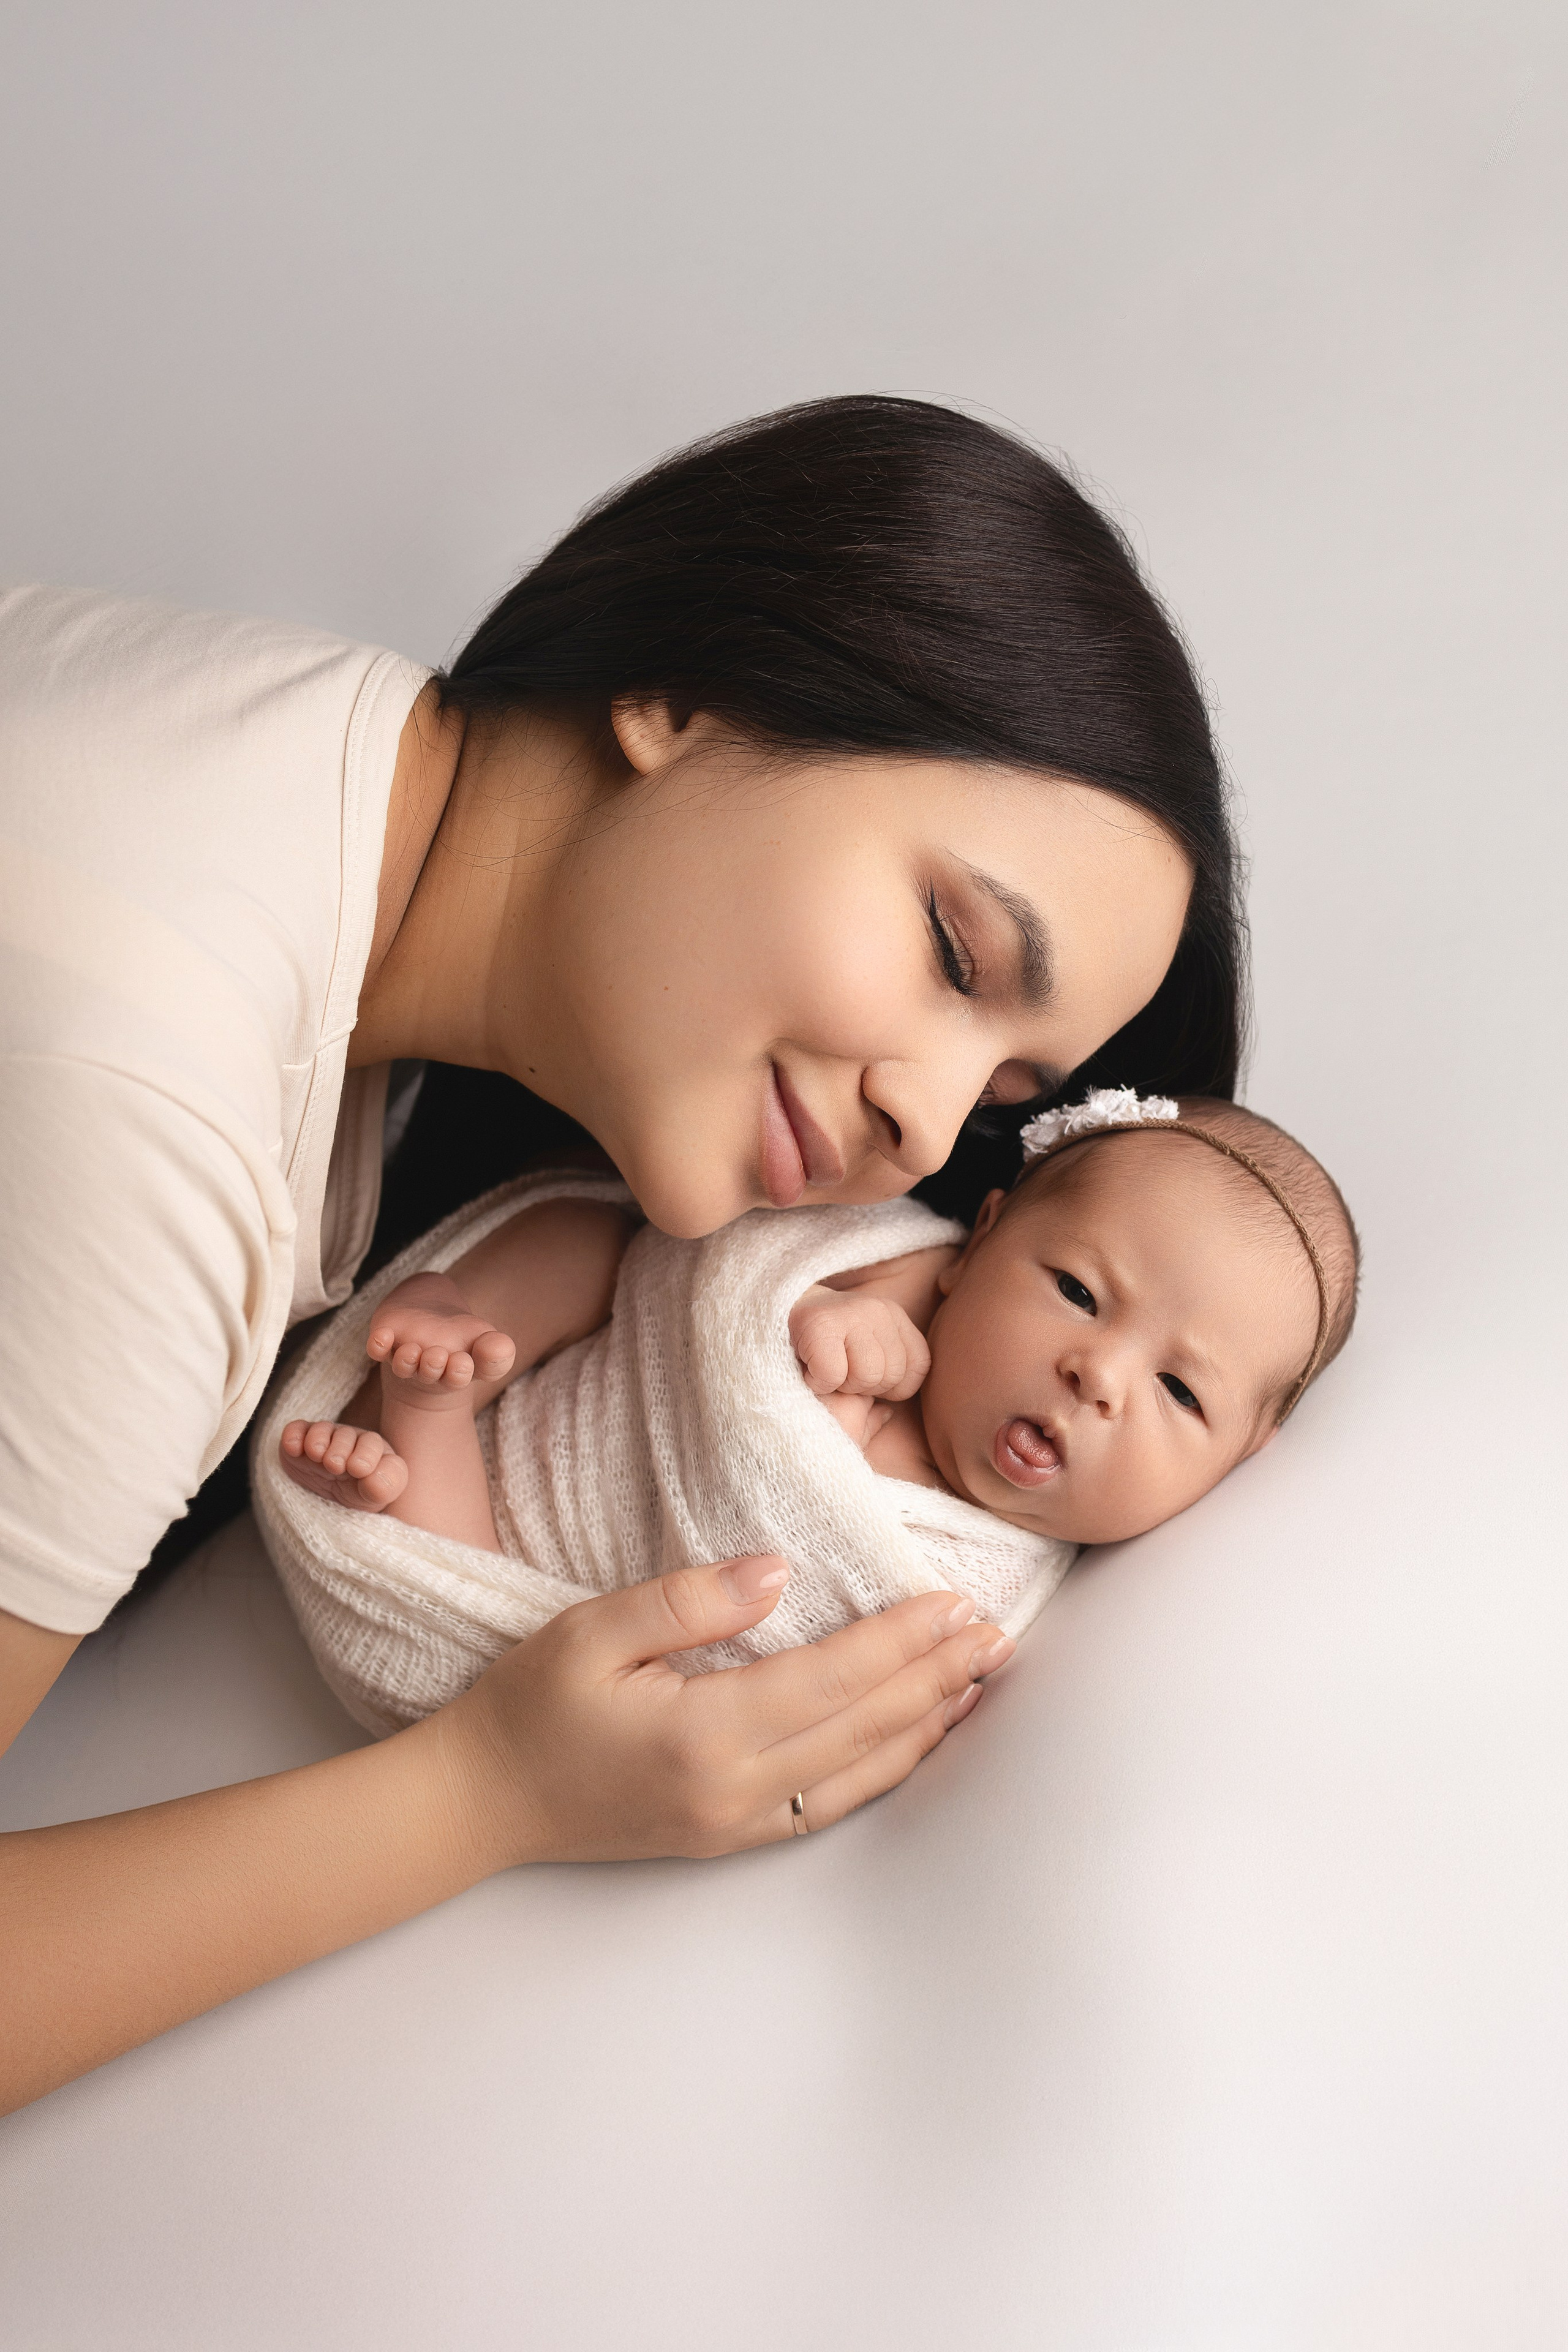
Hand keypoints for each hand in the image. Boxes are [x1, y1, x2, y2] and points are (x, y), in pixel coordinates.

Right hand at [445, 1558, 1013, 1862]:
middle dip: (935, 1678)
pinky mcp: (728, 1838)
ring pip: (860, 1774)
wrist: (478, 1802)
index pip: (833, 1678)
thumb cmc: (526, 1706)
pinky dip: (885, 1768)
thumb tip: (777, 1572)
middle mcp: (734, 1790)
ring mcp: (735, 1825)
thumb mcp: (590, 1632)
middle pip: (863, 1727)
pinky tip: (913, 1738)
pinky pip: (830, 1806)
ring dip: (925, 1725)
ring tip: (976, 1680)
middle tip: (993, 1634)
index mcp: (703, 1733)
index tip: (953, 1602)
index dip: (901, 1640)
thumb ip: (686, 1600)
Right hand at [788, 1287, 930, 1399]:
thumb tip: (888, 1412)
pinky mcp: (820, 1325)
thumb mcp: (860, 1353)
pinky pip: (834, 1374)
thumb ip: (883, 1377)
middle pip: (891, 1376)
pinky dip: (819, 1383)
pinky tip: (808, 1371)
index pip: (918, 1366)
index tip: (860, 1377)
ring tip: (824, 1369)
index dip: (892, 1387)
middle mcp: (878, 1310)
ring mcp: (851, 1313)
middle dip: (863, 1387)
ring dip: (841, 1385)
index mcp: (893, 1316)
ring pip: (867, 1376)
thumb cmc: (819, 1344)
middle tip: (837, 1372)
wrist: (773, 1312)